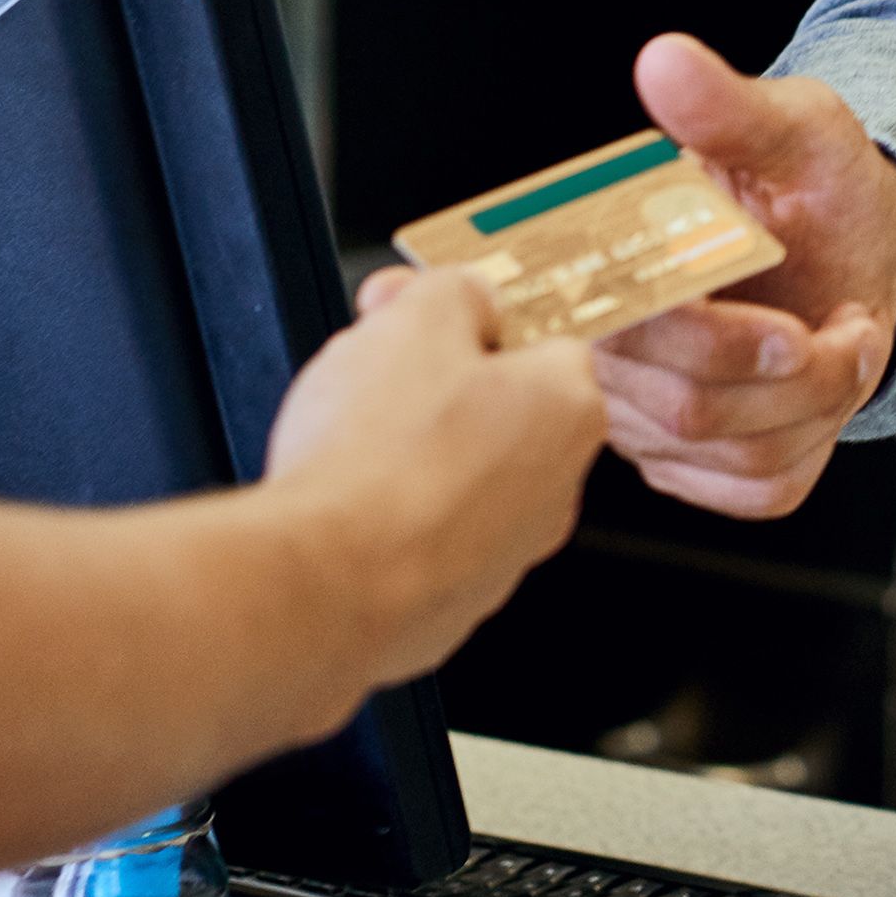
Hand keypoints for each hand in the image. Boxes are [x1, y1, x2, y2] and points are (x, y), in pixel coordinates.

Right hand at [262, 262, 606, 664]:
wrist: (328, 585)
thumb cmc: (379, 460)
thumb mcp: (418, 319)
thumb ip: (455, 292)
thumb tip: (464, 298)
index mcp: (568, 409)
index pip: (539, 340)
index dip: (467, 315)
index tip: (413, 310)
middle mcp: (555, 489)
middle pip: (496, 408)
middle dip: (433, 382)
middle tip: (370, 367)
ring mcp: (506, 554)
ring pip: (458, 474)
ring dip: (408, 452)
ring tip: (346, 441)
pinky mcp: (454, 604)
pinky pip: (423, 537)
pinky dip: (388, 518)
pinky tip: (347, 504)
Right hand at [590, 34, 895, 519]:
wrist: (855, 245)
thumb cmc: (813, 181)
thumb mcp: (792, 128)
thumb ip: (729, 108)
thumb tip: (666, 62)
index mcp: (608, 264)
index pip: (625, 329)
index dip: (713, 336)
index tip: (792, 319)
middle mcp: (606, 350)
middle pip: (683, 404)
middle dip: (793, 372)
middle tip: (847, 322)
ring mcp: (643, 414)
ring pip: (726, 450)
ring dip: (816, 403)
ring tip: (847, 339)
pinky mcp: (693, 463)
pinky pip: (753, 489)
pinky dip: (811, 443)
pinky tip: (824, 386)